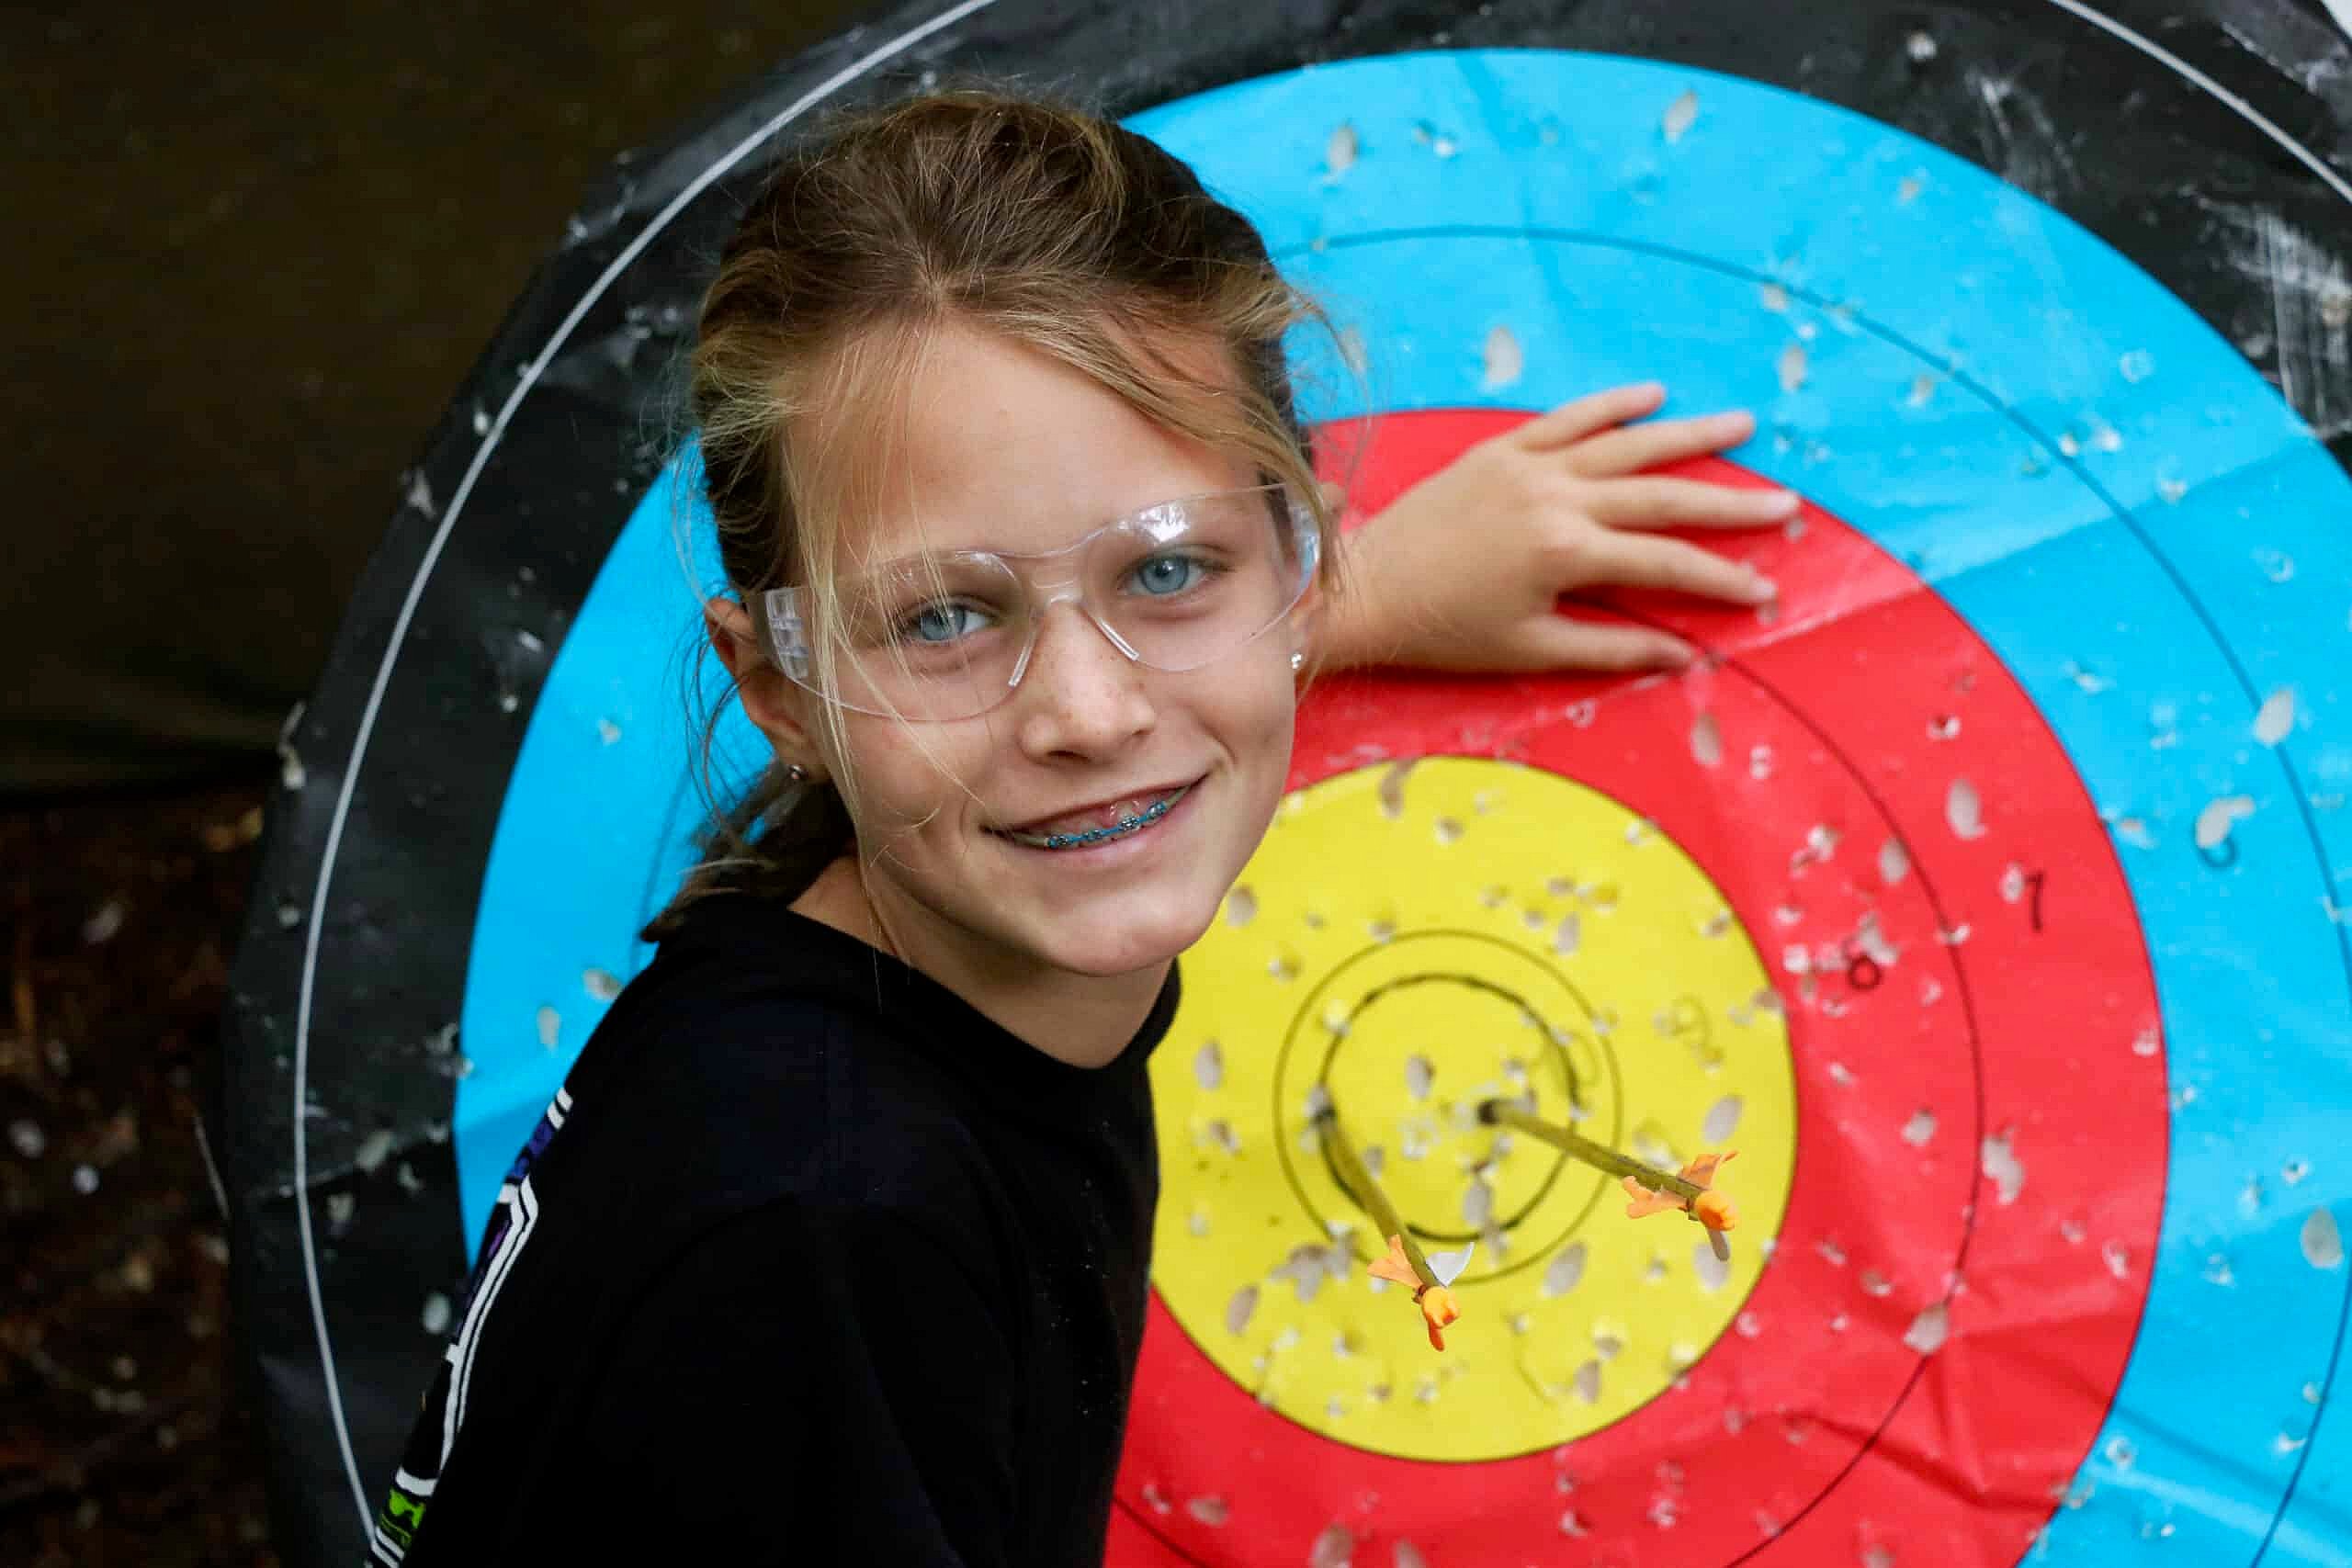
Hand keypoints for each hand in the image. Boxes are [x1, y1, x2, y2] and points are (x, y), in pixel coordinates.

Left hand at [1321, 383, 1795, 672]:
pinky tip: (1654, 393)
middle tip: (1785, 503)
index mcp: (1566, 553)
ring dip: (1688, 434)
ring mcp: (1529, 465)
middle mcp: (1556, 497)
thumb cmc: (1445, 631)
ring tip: (1743, 426)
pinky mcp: (1501, 448)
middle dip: (1729, 502)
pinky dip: (1612, 404)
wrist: (1365, 590)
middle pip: (1663, 495)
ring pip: (1626, 443)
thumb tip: (1683, 657)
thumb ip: (1611, 648)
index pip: (1666, 562)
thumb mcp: (1531, 650)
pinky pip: (1568, 417)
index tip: (1764, 591)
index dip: (1719, 579)